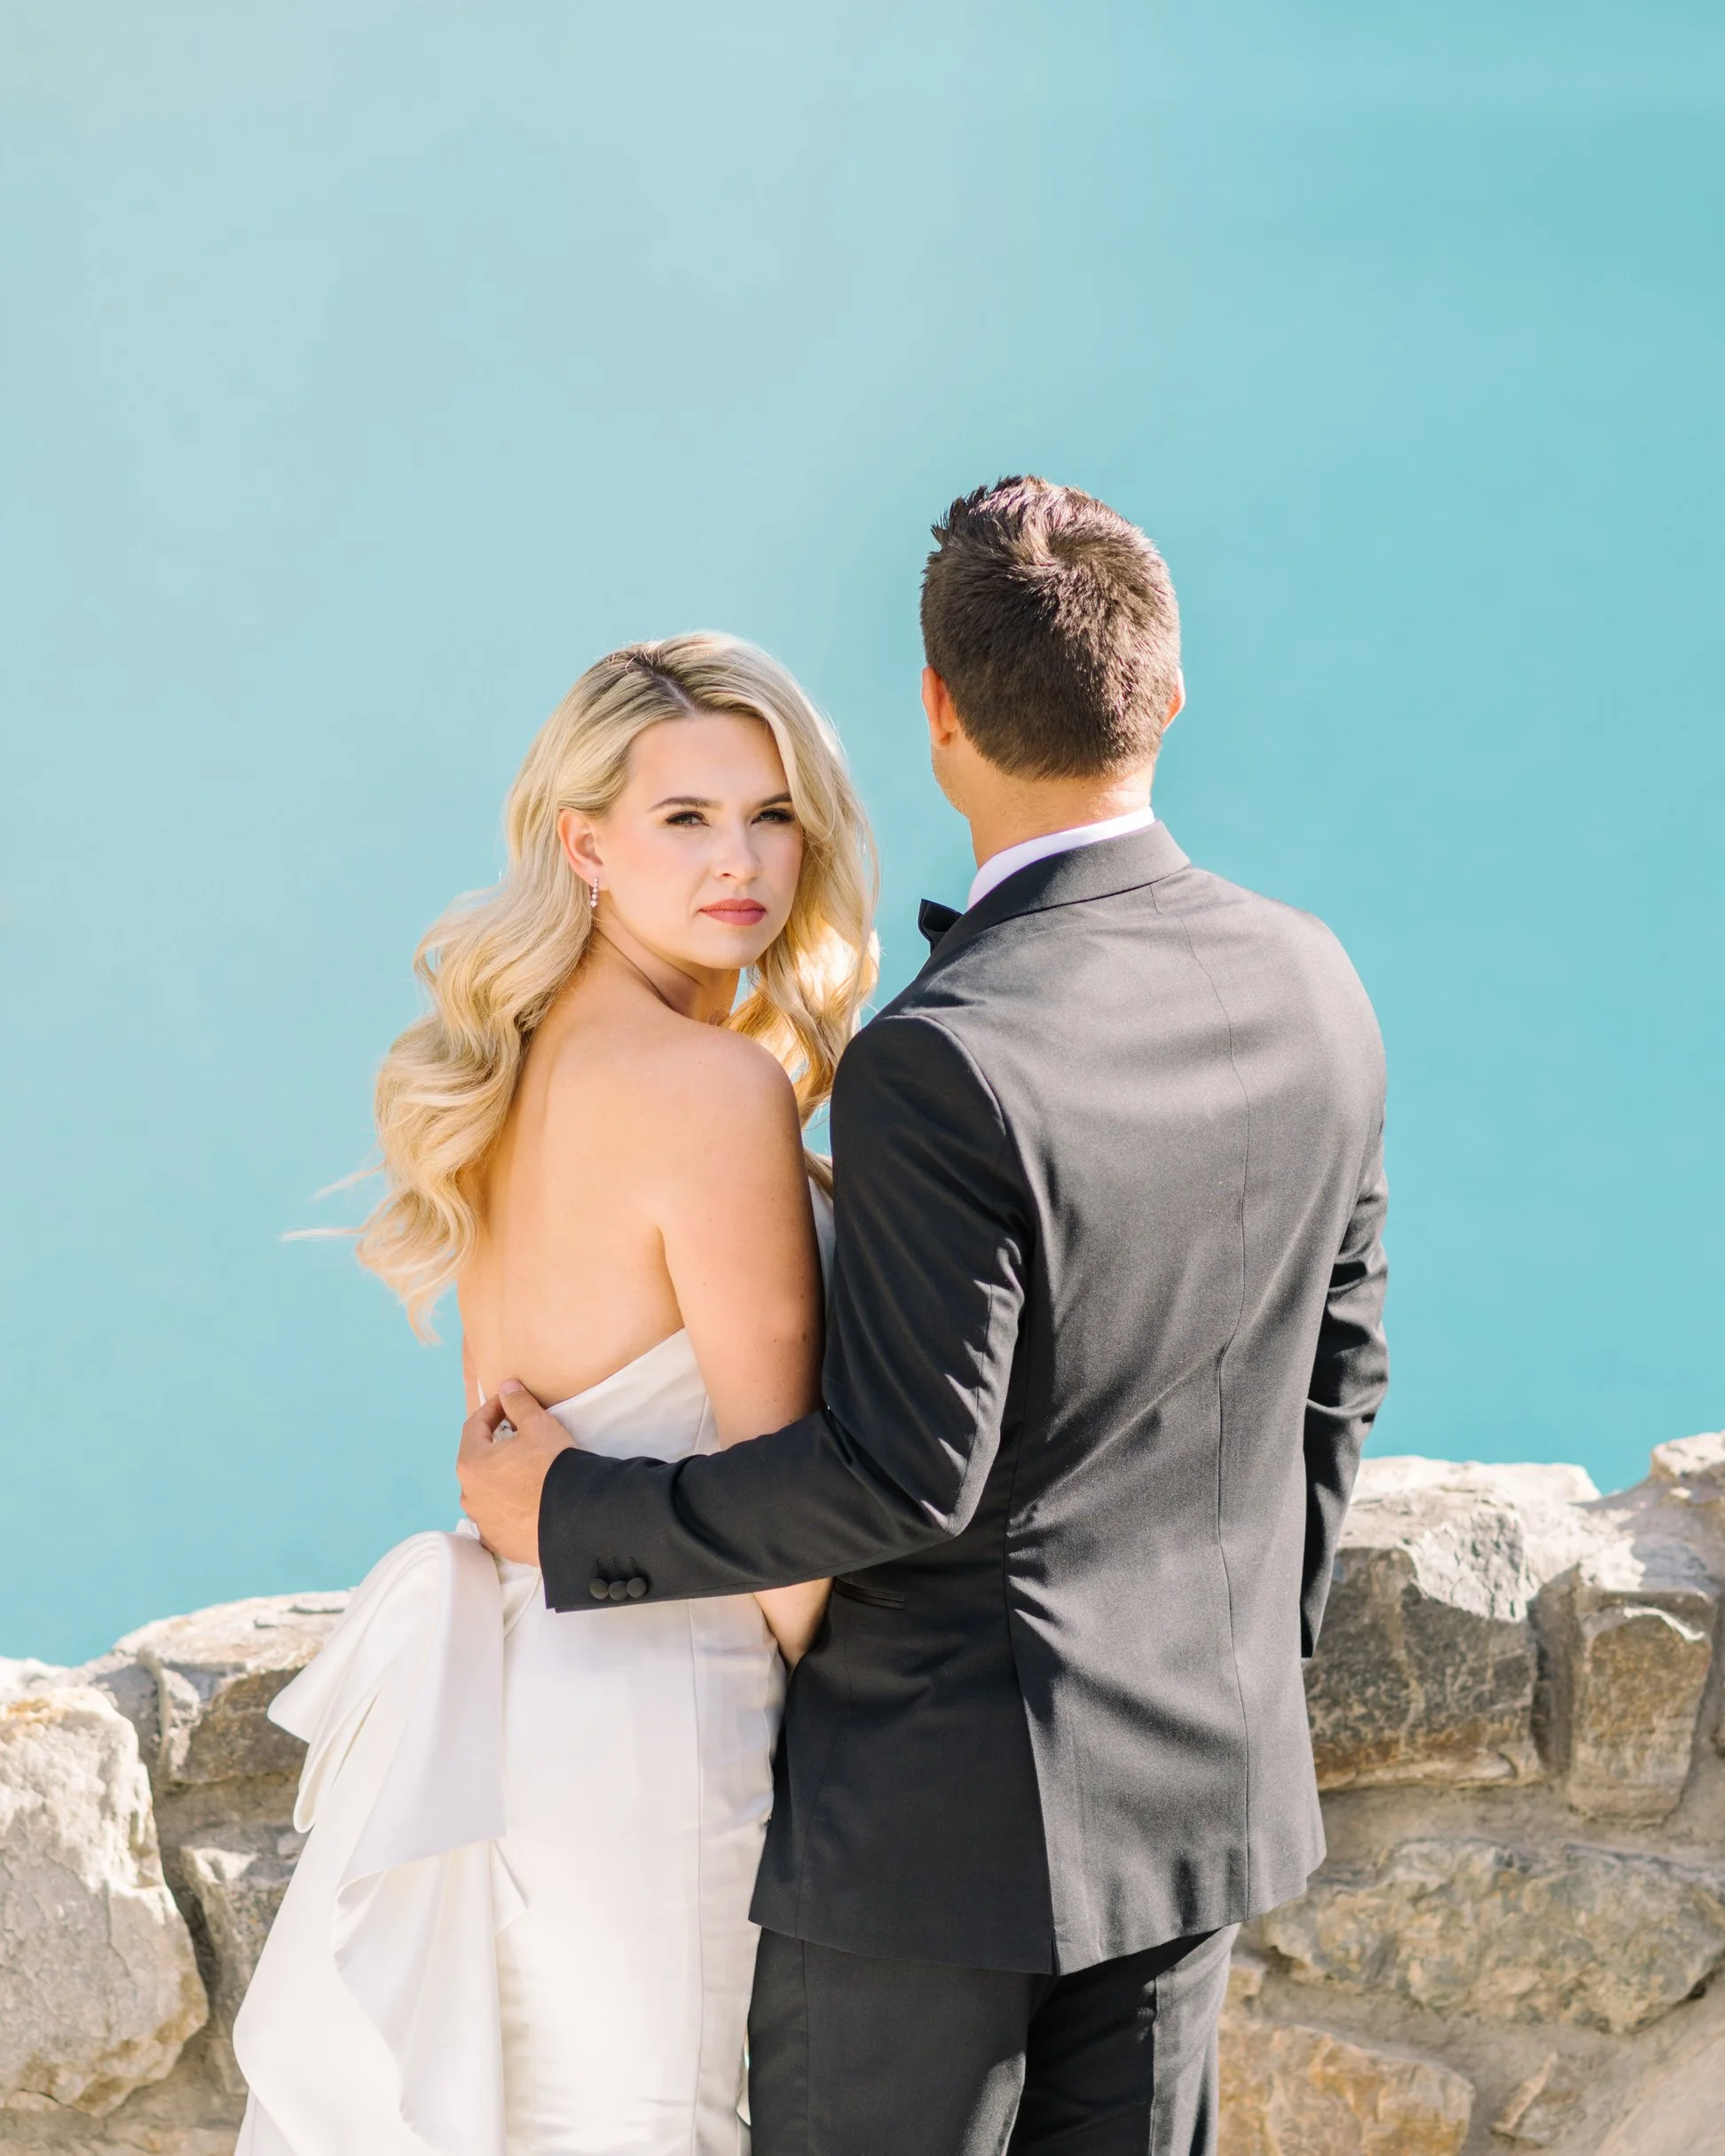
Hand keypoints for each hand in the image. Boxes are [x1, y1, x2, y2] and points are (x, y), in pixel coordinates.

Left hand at [456, 1381, 573, 1564]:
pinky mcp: (499, 1542)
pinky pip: (497, 1519)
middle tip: (517, 1436)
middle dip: (494, 1446)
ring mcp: (483, 1522)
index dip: (491, 1410)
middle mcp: (469, 1495)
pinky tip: (523, 1503)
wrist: (575, 1517)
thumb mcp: (538, 1426)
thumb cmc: (551, 1466)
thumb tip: (506, 1388)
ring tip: (522, 1471)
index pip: (474, 1427)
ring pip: (485, 1493)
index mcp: (471, 1464)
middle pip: (477, 1462)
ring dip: (498, 1479)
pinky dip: (506, 1508)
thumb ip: (518, 1403)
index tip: (508, 1403)